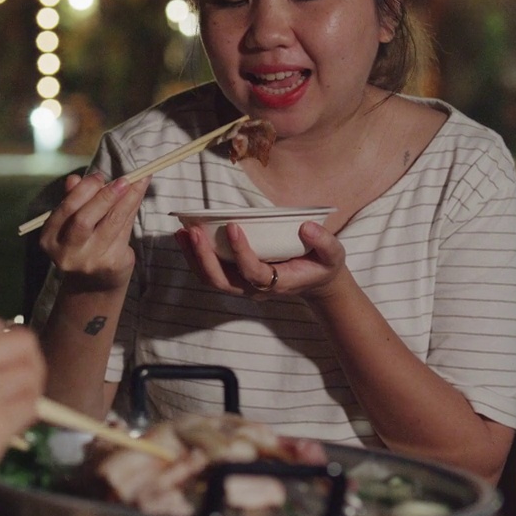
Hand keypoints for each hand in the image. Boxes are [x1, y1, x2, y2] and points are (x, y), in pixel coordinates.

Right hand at [39, 173, 149, 290]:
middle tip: (123, 180)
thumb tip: (74, 179)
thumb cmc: (82, 244)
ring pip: (111, 224)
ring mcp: (89, 262)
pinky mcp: (111, 265)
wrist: (94, 284)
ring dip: (127, 199)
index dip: (83, 191)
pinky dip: (132, 211)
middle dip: (105, 196)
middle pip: (84, 220)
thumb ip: (73, 200)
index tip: (99, 176)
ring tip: (139, 182)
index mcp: (50, 238)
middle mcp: (66, 253)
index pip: (66, 210)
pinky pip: (124, 231)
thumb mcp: (71, 223)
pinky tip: (138, 197)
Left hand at [174, 220, 350, 299]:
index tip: (233, 227)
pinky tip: (186, 236)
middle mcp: (256, 288)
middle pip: (223, 281)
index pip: (254, 273)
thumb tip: (307, 227)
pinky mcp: (235, 278)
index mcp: (279, 283)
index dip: (241, 253)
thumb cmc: (322, 265)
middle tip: (195, 231)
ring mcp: (243, 286)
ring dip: (194, 257)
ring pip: (211, 279)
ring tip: (182, 232)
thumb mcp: (333, 254)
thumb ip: (324, 242)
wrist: (314, 281)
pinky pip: (210, 272)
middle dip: (206, 258)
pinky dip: (195, 257)